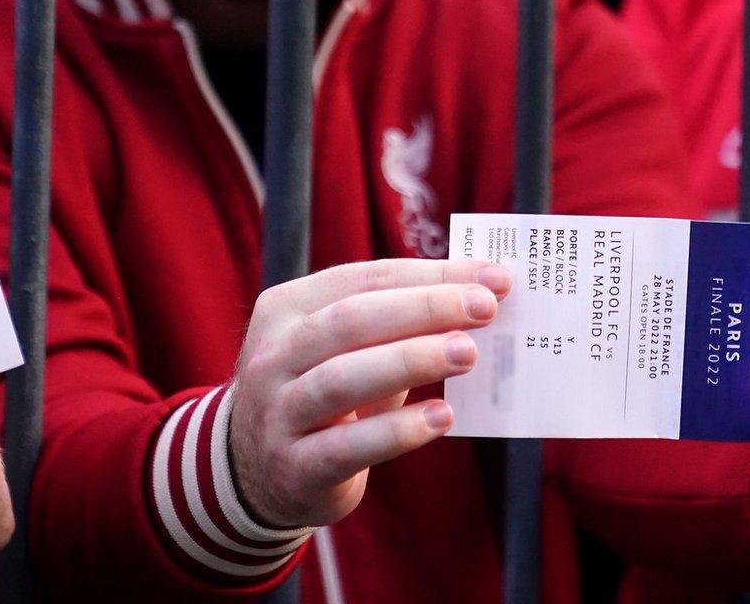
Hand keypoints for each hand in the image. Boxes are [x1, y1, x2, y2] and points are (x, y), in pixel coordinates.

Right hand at [226, 258, 511, 528]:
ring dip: (411, 360)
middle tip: (485, 309)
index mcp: (287, 308)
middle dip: (424, 308)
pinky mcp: (294, 468)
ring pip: (342, 378)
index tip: (493, 279)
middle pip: (350, 320)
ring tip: (468, 354)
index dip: (430, 275)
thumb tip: (481, 299)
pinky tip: (442, 416)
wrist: (256, 474)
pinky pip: (346, 447)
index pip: (365, 279)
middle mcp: (273, 356)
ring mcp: (277, 414)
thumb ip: (396, 325)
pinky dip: (398, 430)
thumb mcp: (344, 350)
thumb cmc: (323, 395)